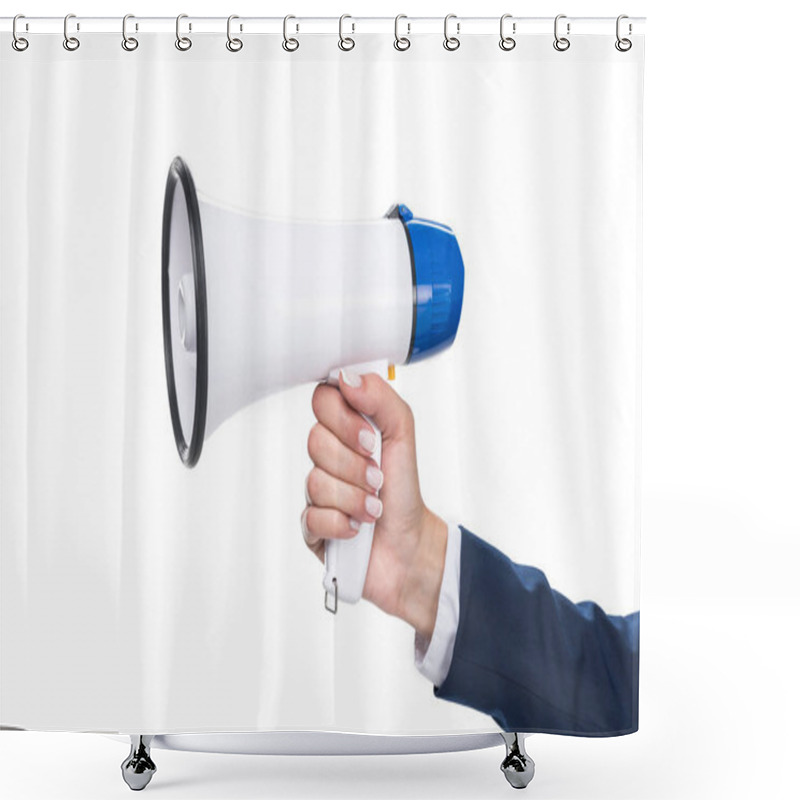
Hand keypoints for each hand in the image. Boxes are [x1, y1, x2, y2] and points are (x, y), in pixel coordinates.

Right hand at [302, 370, 447, 638]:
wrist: (411, 548)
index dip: (343, 418)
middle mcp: (328, 456)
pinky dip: (342, 524)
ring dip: (355, 498)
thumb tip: (347, 378)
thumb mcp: (403, 436)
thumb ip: (382, 400)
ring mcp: (317, 491)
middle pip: (315, 440)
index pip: (323, 400)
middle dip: (354, 464)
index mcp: (346, 430)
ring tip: (375, 508)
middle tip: (377, 476)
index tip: (370, 437)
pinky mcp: (312, 526)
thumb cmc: (405, 492)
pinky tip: (357, 529)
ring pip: (317, 481)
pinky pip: (313, 516)